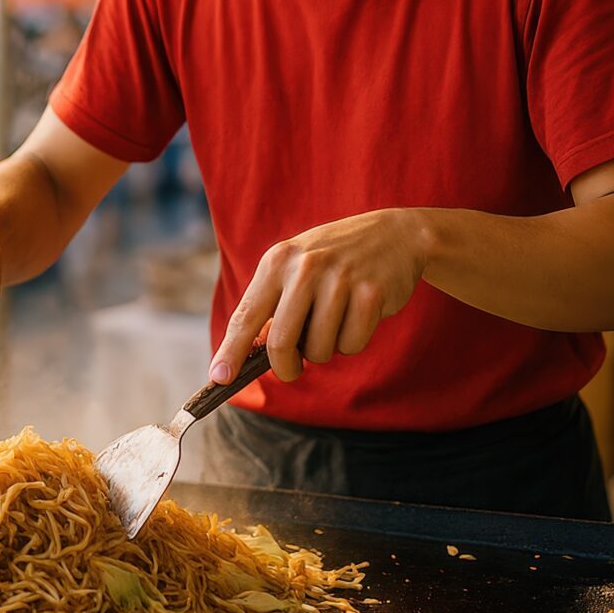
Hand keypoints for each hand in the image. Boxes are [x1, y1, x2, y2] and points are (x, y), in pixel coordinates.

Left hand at [211, 209, 427, 384]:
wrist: (394, 234)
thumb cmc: (334, 260)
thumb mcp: (296, 268)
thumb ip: (273, 305)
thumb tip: (251, 353)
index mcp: (277, 262)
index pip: (245, 315)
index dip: (231, 351)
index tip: (219, 378)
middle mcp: (305, 268)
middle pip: (281, 342)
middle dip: (285, 367)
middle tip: (292, 371)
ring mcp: (339, 280)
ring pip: (319, 349)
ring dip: (324, 350)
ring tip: (334, 323)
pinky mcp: (371, 294)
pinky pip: (351, 345)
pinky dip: (352, 342)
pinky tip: (359, 316)